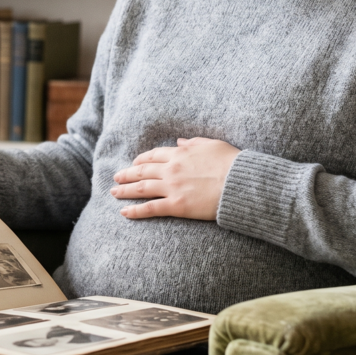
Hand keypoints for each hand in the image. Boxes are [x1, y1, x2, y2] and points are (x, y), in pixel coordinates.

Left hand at [110, 137, 239, 220]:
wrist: (241, 182)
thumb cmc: (232, 163)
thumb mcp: (213, 144)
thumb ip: (194, 143)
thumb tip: (180, 141)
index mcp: (180, 153)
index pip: (154, 156)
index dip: (141, 160)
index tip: (134, 163)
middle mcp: (172, 169)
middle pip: (143, 171)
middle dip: (127, 174)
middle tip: (117, 178)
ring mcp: (172, 187)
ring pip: (142, 188)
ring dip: (125, 190)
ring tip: (114, 192)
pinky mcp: (177, 205)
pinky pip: (151, 208)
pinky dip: (135, 211)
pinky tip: (124, 212)